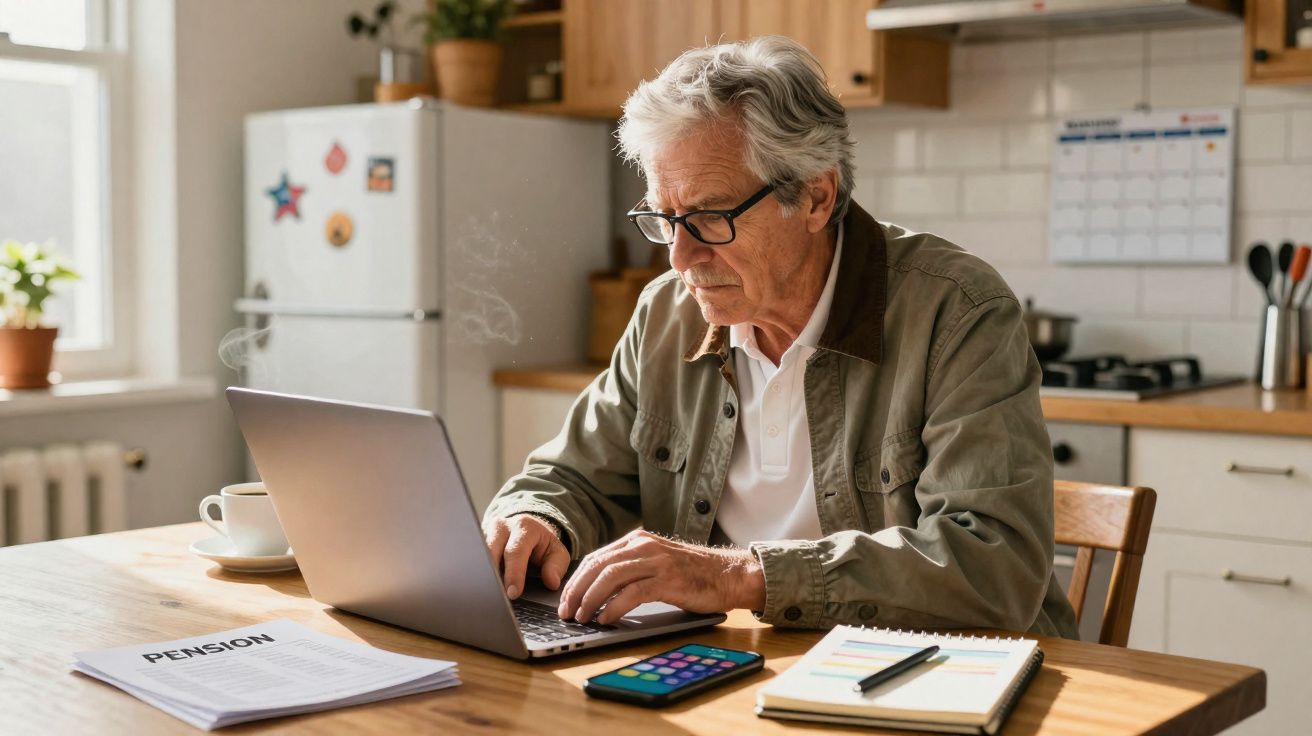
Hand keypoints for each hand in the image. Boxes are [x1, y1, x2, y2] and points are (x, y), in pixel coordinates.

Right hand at [484, 514, 569, 599]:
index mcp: (523, 527)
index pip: (515, 551)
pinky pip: (474, 558)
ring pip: (479, 555)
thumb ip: (556, 566)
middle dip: (494, 576)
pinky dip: (478, 573)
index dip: (514, 573)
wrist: (528, 529)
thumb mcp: (557, 552)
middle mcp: (502, 527)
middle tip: (498, 598)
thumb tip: (551, 582)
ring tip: (489, 595)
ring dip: (483, 576)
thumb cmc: (542, 544)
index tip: (513, 593)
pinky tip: (481, 587)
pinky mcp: (477, 542)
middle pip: (491, 552)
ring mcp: (486, 533)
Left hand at [557, 530, 765, 624]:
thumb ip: (630, 568)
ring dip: (591, 599)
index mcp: (637, 540)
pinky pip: (632, 592)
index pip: (596, 558)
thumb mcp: (655, 562)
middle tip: (567, 612)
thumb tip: (595, 590)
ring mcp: (657, 561)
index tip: (566, 600)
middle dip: (577, 591)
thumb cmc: (691, 574)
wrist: (728, 575)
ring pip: (610, 577)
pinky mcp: (668, 579)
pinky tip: (606, 619)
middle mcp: (644, 545)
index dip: (576, 580)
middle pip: (598, 566)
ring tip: (582, 617)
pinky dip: (614, 607)